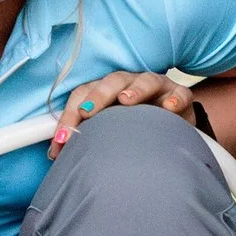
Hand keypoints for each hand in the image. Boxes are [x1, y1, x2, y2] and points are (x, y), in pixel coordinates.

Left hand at [49, 70, 198, 158]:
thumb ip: (85, 138)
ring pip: (145, 81)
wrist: (173, 127)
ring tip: (126, 100)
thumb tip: (56, 153)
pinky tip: (169, 108)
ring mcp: (157, 88)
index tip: (61, 138)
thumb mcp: (107, 130)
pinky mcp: (180, 97)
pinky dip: (174, 99)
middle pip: (112, 82)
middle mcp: (130, 84)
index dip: (70, 114)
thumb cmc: (133, 129)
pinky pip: (179, 95)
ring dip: (135, 90)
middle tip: (87, 112)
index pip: (84, 94)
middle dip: (98, 95)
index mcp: (107, 91)